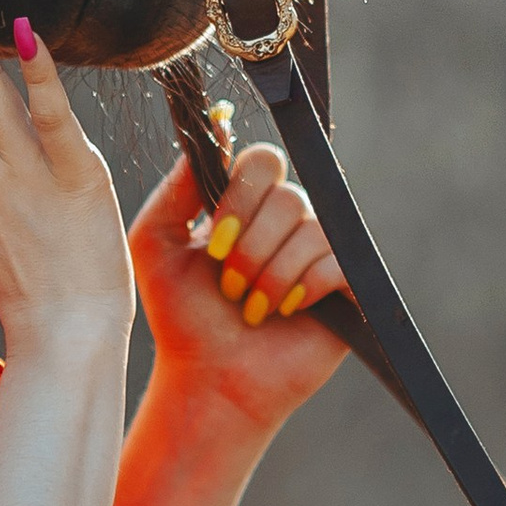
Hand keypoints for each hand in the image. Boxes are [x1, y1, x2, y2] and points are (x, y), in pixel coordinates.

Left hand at [131, 133, 350, 434]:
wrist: (210, 379)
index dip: (240, 196)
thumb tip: (217, 126)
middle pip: (288, 195)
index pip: (263, 160)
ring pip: (311, 229)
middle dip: (250, 246)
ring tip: (252, 308)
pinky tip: (286, 313)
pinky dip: (304, 288)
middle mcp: (290, 222)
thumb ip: (179, 185)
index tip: (213, 240)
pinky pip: (340, 260)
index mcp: (249, 205)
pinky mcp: (348, 287)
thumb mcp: (157, 243)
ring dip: (271, 275)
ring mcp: (322, 252)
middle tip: (229, 286)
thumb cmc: (183, 318)